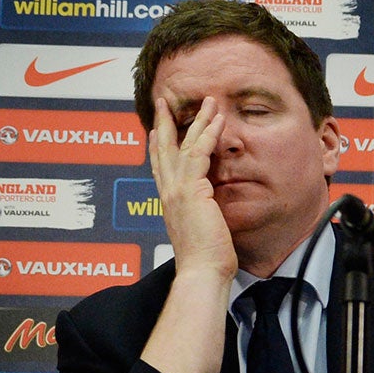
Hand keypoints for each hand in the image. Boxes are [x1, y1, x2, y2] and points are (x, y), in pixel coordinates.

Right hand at [149, 94, 236, 282]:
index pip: (160, 166)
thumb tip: (209, 212)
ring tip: (209, 101)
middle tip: (164, 101)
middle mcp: (168, 191)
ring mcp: (177, 189)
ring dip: (196, 120)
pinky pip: (200, 153)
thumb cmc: (206, 259)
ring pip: (183, 144)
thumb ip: (201, 214)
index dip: (157, 144)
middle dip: (164, 122)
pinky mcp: (192, 190)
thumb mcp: (201, 229)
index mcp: (170, 201)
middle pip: (162, 147)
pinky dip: (209, 134)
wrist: (202, 272)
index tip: (155, 128)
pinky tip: (218, 119)